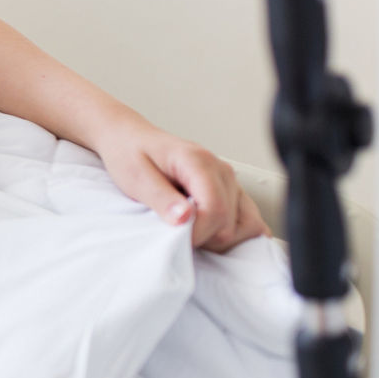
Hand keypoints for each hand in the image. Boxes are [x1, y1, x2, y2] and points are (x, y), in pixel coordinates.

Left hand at [95, 121, 268, 251]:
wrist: (129, 139)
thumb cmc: (129, 154)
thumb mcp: (135, 177)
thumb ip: (161, 198)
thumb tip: (185, 218)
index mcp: (198, 161)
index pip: (215, 209)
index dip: (197, 232)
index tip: (174, 238)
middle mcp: (221, 169)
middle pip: (230, 222)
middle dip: (204, 237)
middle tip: (176, 233)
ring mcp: (229, 180)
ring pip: (247, 225)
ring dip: (219, 238)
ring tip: (191, 231)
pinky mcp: (231, 191)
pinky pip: (249, 220)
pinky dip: (234, 233)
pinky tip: (209, 232)